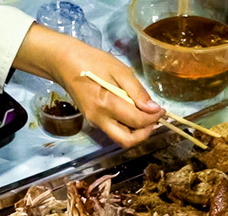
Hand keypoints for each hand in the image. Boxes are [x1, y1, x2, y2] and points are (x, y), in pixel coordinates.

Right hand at [14, 24, 163, 146]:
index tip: (162, 110)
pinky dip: (127, 126)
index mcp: (106, 104)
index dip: (154, 118)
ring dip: (137, 132)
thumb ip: (137, 91)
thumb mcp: (120, 70)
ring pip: (121, 138)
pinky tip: (132, 112)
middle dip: (145, 133)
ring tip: (145, 116)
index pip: (137, 121)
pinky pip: (114, 130)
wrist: (65, 63)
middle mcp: (99, 118)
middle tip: (154, 120)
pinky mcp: (93, 121)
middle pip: (127, 141)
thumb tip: (153, 109)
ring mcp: (94, 122)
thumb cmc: (93, 61)